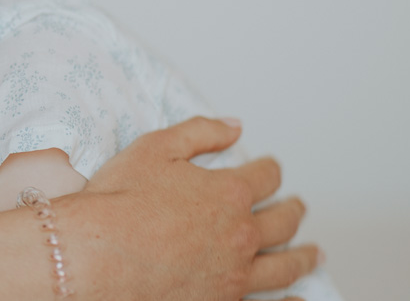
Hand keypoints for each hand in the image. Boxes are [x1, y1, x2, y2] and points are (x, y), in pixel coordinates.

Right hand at [60, 117, 318, 300]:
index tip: (269, 168)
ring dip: (303, 256)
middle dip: (293, 210)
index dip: (269, 168)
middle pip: (283, 221)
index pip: (266, 176)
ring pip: (284, 266)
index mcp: (229, 193)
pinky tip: (299, 299)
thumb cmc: (118, 202)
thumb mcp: (155, 147)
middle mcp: (241, 235)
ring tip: (313, 253)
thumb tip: (234, 126)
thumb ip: (200, 132)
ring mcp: (234, 275)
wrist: (96, 256)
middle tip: (297, 207)